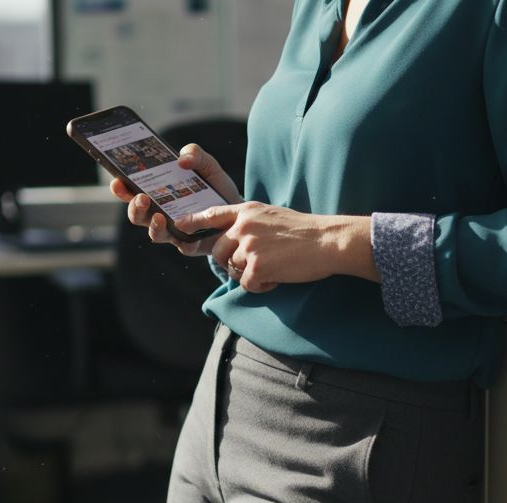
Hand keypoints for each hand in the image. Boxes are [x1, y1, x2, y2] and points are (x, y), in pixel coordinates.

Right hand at [108, 143, 242, 255]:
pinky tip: (186, 236)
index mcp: (158, 193)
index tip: (117, 181)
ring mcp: (175, 231)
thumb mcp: (208, 166)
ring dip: (153, 226)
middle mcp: (160, 214)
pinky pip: (184, 247)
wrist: (240, 213)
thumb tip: (182, 159)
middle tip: (141, 197)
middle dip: (134, 207)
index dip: (121, 188)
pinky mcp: (193, 244)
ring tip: (159, 216)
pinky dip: (183, 242)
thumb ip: (196, 154)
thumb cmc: (216, 189)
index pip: (132, 191)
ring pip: (155, 233)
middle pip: (137, 215)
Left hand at [179, 202, 377, 292]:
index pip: (211, 215)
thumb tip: (233, 236)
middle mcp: (243, 226)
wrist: (327, 241)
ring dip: (250, 275)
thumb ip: (249, 222)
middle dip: (230, 263)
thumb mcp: (272, 215)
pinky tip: (278, 278)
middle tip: (256, 265)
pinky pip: (247, 284)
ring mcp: (248, 246)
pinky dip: (262, 286)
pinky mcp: (257, 266)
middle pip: (217, 251)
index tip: (178, 225)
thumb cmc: (305, 231)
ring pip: (232, 269)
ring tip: (273, 269)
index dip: (192, 221)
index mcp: (246, 211)